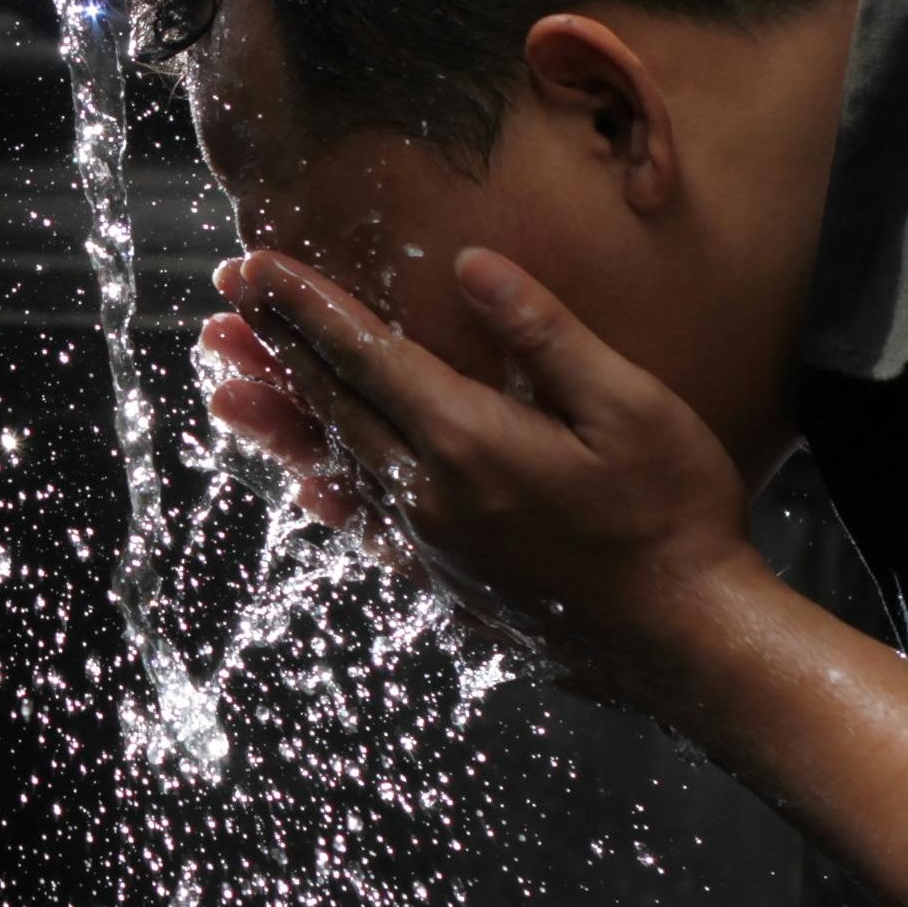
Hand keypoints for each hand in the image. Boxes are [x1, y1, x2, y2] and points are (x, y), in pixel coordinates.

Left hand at [202, 246, 760, 699]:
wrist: (688, 641)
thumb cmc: (674, 515)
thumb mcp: (630, 405)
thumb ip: (544, 332)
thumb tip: (470, 265)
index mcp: (467, 438)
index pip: (361, 352)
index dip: (301, 304)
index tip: (251, 266)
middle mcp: (428, 493)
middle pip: (329, 404)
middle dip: (272, 348)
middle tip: (219, 307)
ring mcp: (430, 543)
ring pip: (332, 465)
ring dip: (276, 420)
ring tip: (224, 389)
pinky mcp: (444, 579)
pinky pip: (366, 526)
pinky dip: (325, 491)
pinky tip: (303, 479)